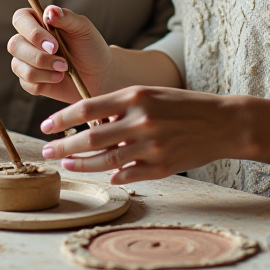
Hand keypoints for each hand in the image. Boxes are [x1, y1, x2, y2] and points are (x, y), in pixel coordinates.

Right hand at [8, 6, 112, 103]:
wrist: (99, 73)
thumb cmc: (90, 46)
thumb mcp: (82, 27)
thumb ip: (66, 17)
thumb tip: (50, 11)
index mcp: (37, 22)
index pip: (20, 19)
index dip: (32, 32)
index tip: (54, 44)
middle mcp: (27, 40)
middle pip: (14, 45)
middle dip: (39, 56)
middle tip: (63, 62)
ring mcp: (26, 61)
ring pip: (18, 66)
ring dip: (44, 70)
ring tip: (64, 69)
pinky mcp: (29, 81)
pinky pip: (26, 83)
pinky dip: (45, 81)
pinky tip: (59, 78)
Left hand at [38, 85, 241, 183]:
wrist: (223, 122)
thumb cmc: (184, 105)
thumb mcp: (151, 94)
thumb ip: (120, 105)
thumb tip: (89, 121)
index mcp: (135, 96)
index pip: (87, 107)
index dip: (62, 118)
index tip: (45, 126)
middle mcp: (140, 120)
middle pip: (90, 137)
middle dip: (63, 146)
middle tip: (47, 151)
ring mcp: (151, 146)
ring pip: (105, 160)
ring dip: (82, 164)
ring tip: (67, 164)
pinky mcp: (162, 167)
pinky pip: (128, 174)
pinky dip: (113, 175)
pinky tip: (105, 175)